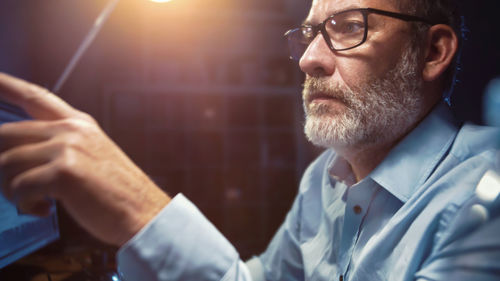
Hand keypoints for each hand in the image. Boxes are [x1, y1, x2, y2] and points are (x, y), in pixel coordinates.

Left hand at [0, 73, 170, 245]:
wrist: (144, 212)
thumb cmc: (117, 193)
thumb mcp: (93, 157)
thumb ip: (60, 147)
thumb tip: (17, 157)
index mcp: (79, 124)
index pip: (35, 96)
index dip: (7, 85)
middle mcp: (71, 130)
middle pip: (5, 135)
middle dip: (0, 167)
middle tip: (15, 188)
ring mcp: (68, 148)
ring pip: (6, 164)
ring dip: (12, 192)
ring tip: (36, 202)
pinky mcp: (64, 172)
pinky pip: (18, 188)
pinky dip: (25, 205)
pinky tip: (45, 210)